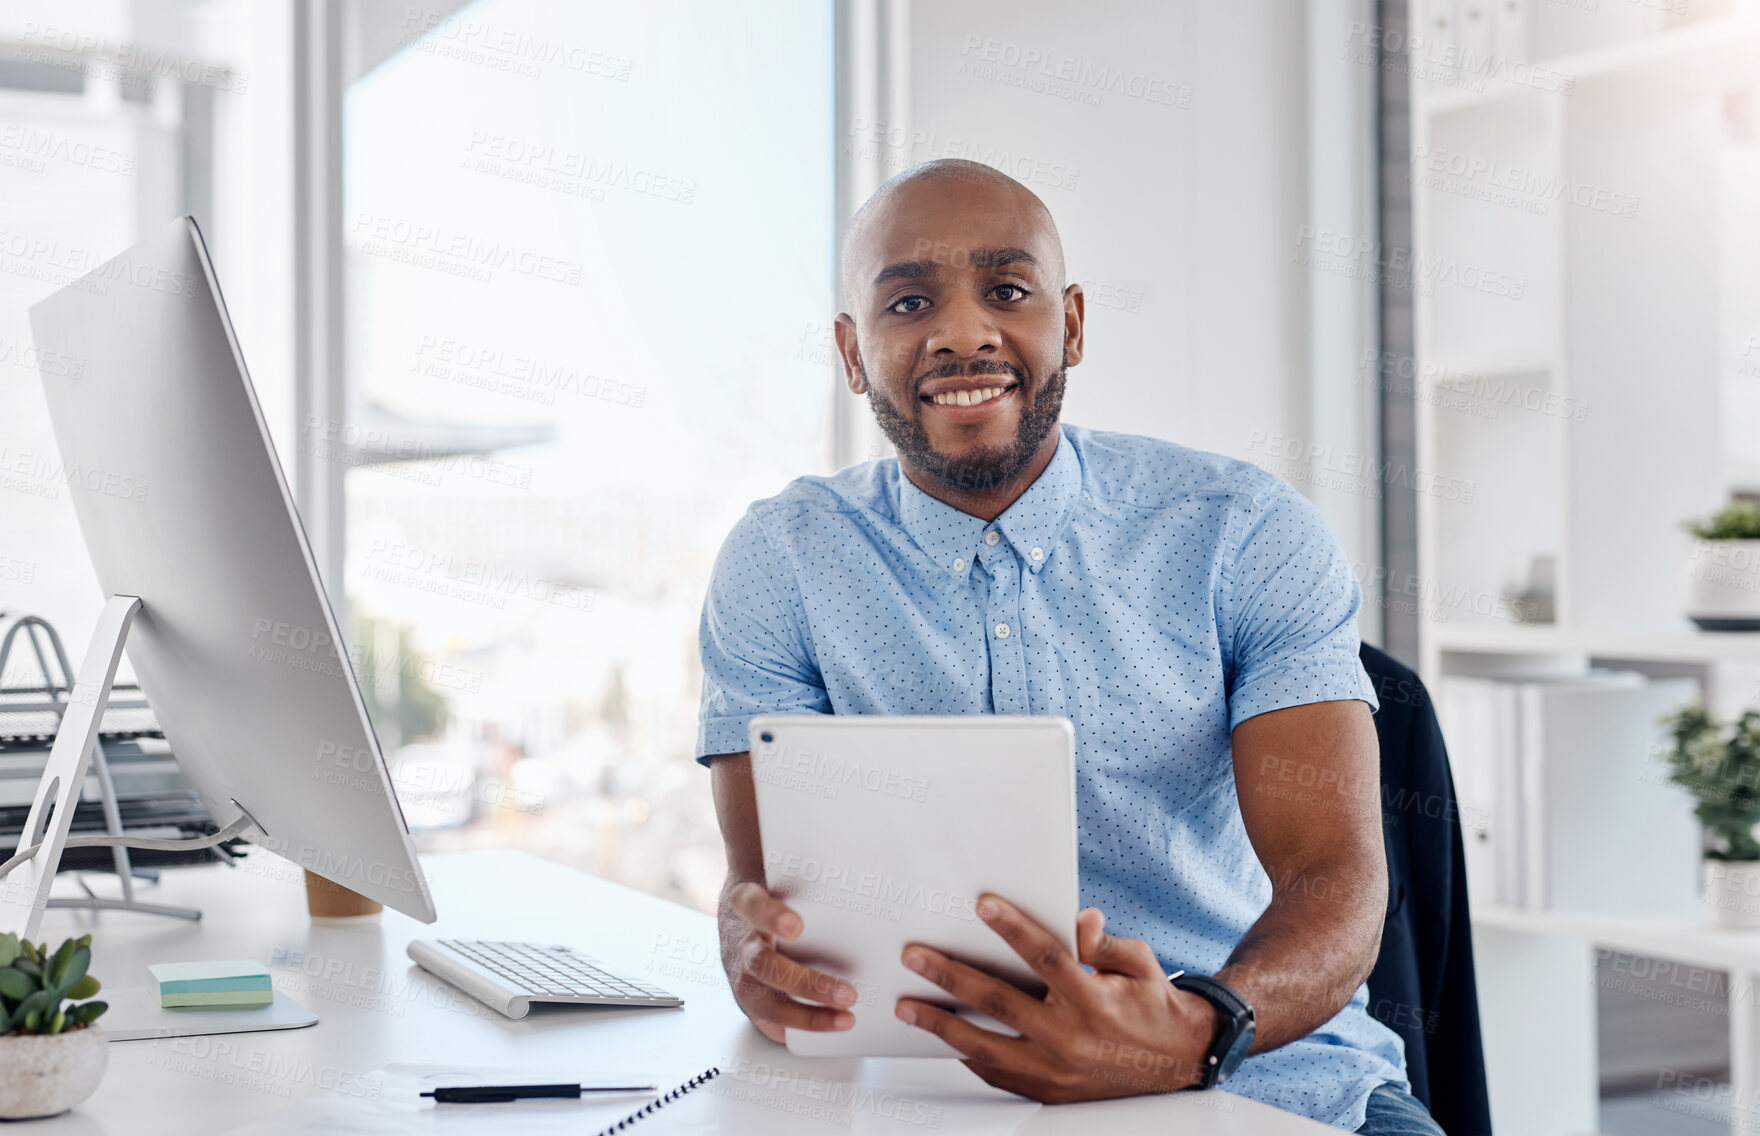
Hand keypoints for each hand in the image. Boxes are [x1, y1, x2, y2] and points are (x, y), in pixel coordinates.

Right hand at [719, 880, 858, 1042]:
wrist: (754, 926)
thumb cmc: (786, 906)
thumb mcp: (793, 887)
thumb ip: (816, 881)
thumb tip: (873, 883)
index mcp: (750, 906)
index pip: (752, 905)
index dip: (770, 916)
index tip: (797, 926)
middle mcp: (746, 944)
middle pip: (764, 963)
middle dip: (807, 983)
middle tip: (848, 992)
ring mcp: (746, 977)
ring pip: (768, 1001)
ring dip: (809, 1015)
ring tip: (847, 1015)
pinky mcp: (755, 1003)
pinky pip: (776, 1021)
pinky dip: (807, 1025)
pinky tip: (837, 1024)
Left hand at [894, 896, 1220, 1102]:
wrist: (1180, 1061)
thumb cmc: (1154, 1005)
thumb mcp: (1138, 962)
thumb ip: (1102, 942)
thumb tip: (1077, 919)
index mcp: (1093, 1000)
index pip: (1046, 958)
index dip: (1014, 929)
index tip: (982, 905)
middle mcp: (1071, 1037)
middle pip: (1000, 1001)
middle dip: (951, 976)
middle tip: (915, 956)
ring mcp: (1057, 1070)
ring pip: (986, 1046)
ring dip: (942, 1024)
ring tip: (908, 1006)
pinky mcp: (1051, 1092)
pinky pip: (999, 1075)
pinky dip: (969, 1056)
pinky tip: (945, 1038)